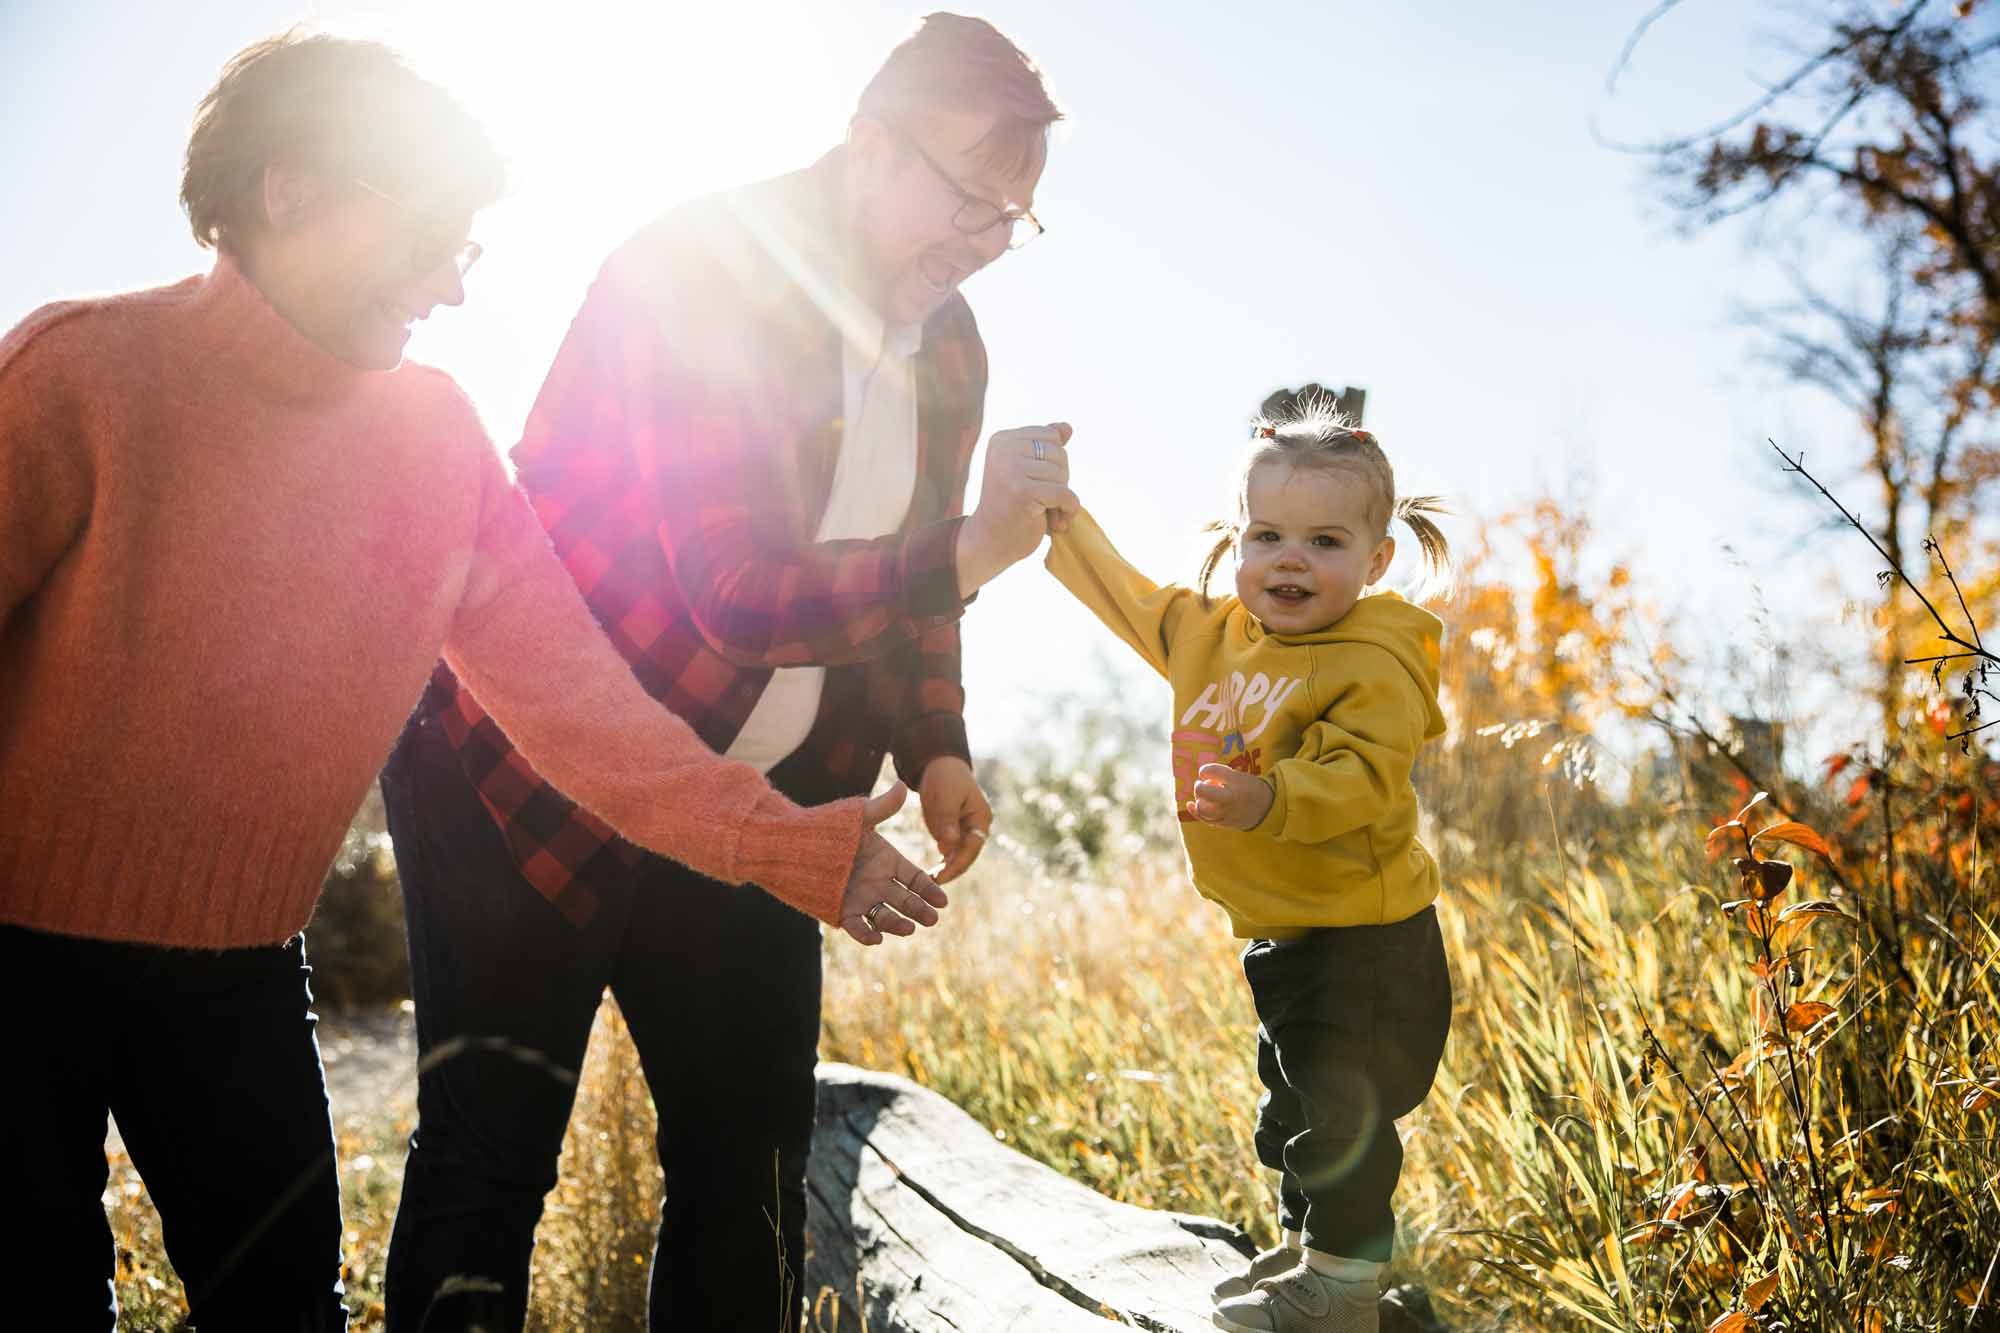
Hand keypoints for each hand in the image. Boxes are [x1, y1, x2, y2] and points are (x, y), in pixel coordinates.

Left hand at [839, 781, 950, 945]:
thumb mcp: (857, 816)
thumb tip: (905, 786)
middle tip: (932, 919)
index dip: (929, 890)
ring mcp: (862, 898)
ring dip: (898, 924)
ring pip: (885, 916)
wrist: (791, 842)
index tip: (942, 901)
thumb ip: (882, 807)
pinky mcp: (842, 911)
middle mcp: (878, 883)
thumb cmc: (827, 825)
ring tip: (909, 928)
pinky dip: (867, 935)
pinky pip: (858, 926)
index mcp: (887, 861)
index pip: (915, 879)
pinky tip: (876, 939)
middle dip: (920, 910)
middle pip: (906, 900)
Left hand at [918, 756, 991, 883]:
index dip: (957, 864)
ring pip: (958, 856)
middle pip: (967, 855)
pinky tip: (930, 874)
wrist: (939, 765)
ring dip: (947, 869)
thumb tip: (947, 847)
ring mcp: (966, 830)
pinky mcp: (954, 832)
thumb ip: (947, 821)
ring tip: (930, 882)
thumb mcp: (944, 797)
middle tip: (934, 884)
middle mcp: (977, 827)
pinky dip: (942, 861)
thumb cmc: (944, 778)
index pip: (971, 847)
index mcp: (981, 818)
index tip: (942, 877)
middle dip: (952, 870)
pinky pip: (950, 851)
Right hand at [956, 422, 1076, 595]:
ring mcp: (1011, 469)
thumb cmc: (1011, 507)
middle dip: (1059, 480)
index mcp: (1002, 439)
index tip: (1037, 483)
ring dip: (1061, 498)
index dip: (1053, 463)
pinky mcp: (1022, 491)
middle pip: (1059, 454)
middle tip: (1042, 502)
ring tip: (1044, 512)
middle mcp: (1004, 449)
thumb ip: (1044, 447)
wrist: (989, 542)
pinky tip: (1056, 522)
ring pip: (1062, 475)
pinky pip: (1064, 494)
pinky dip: (1068, 509)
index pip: (1051, 437)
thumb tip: (1067, 427)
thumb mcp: (1027, 471)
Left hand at [1186, 763, 1274, 830]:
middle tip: (1203, 784)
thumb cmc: (1248, 787)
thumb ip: (1219, 773)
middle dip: (1199, 787)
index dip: (1205, 770)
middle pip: (1202, 791)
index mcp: (1235, 782)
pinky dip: (1195, 811)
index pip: (1213, 772)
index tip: (1208, 772)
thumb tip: (1201, 774)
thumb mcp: (1238, 775)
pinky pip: (1205, 819)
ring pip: (1202, 808)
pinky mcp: (1224, 823)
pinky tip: (1190, 805)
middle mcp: (1230, 799)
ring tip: (1205, 796)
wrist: (1265, 807)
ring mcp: (1226, 813)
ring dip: (1199, 800)